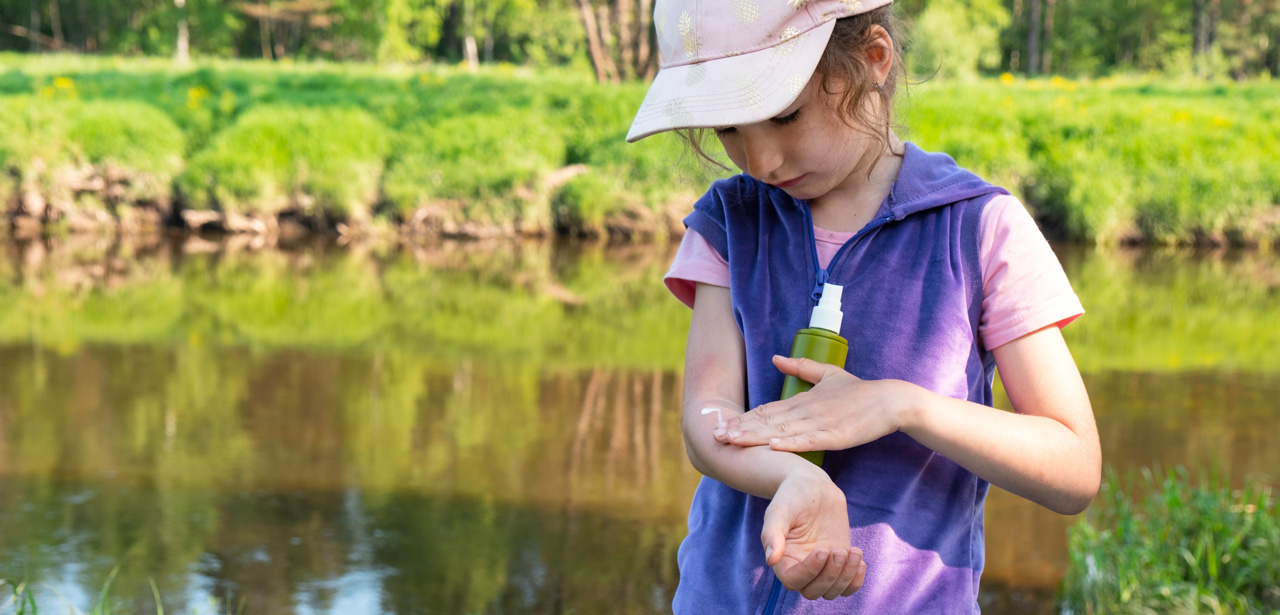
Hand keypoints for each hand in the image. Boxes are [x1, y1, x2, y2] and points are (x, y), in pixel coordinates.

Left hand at [713, 355, 919, 451]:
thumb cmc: (858, 391)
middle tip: (715, 435)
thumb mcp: (828, 375)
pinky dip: (791, 443)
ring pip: (782, 431)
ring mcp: (820, 422)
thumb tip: (776, 357)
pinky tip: (774, 446)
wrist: (890, 401)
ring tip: (733, 441)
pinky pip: (810, 440)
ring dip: (756, 437)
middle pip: (766, 421)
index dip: (742, 418)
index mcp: (801, 400)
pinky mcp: (836, 434)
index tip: (720, 424)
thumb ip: (801, 368)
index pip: (765, 410)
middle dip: (740, 429)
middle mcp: (805, 410)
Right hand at [762, 467, 864, 598]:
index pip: (793, 581)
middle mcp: (801, 567)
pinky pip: (848, 585)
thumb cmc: (791, 497)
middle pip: (813, 592)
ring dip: (845, 577)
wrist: (813, 486)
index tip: (821, 551)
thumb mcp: (779, 511)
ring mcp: (821, 567)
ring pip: (832, 591)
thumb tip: (771, 560)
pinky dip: (856, 580)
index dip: (809, 572)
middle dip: (830, 576)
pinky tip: (859, 559)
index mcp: (782, 559)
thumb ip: (773, 534)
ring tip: (853, 552)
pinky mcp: (838, 562)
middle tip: (838, 550)